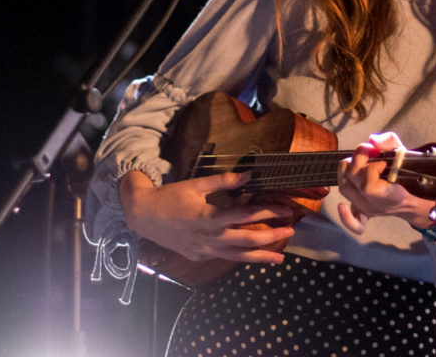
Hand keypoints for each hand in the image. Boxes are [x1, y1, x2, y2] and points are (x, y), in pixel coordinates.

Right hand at [120, 170, 295, 263]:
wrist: (145, 216)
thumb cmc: (171, 197)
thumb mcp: (196, 184)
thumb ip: (223, 181)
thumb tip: (247, 175)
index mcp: (210, 217)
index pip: (246, 215)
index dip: (268, 212)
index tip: (285, 210)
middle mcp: (210, 237)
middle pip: (248, 240)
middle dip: (272, 236)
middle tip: (291, 231)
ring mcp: (205, 251)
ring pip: (238, 257)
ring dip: (261, 257)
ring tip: (279, 259)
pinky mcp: (199, 257)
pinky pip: (224, 258)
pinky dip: (240, 257)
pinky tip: (251, 256)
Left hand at [337, 132, 435, 233]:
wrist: (421, 200)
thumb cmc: (413, 175)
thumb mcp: (404, 153)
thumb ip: (389, 142)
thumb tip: (374, 140)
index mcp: (391, 195)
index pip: (368, 187)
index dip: (371, 169)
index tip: (382, 160)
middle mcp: (377, 205)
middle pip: (351, 184)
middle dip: (357, 162)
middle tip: (370, 153)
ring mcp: (369, 209)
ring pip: (345, 190)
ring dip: (347, 171)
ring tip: (360, 161)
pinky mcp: (365, 211)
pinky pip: (356, 223)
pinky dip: (347, 217)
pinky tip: (342, 207)